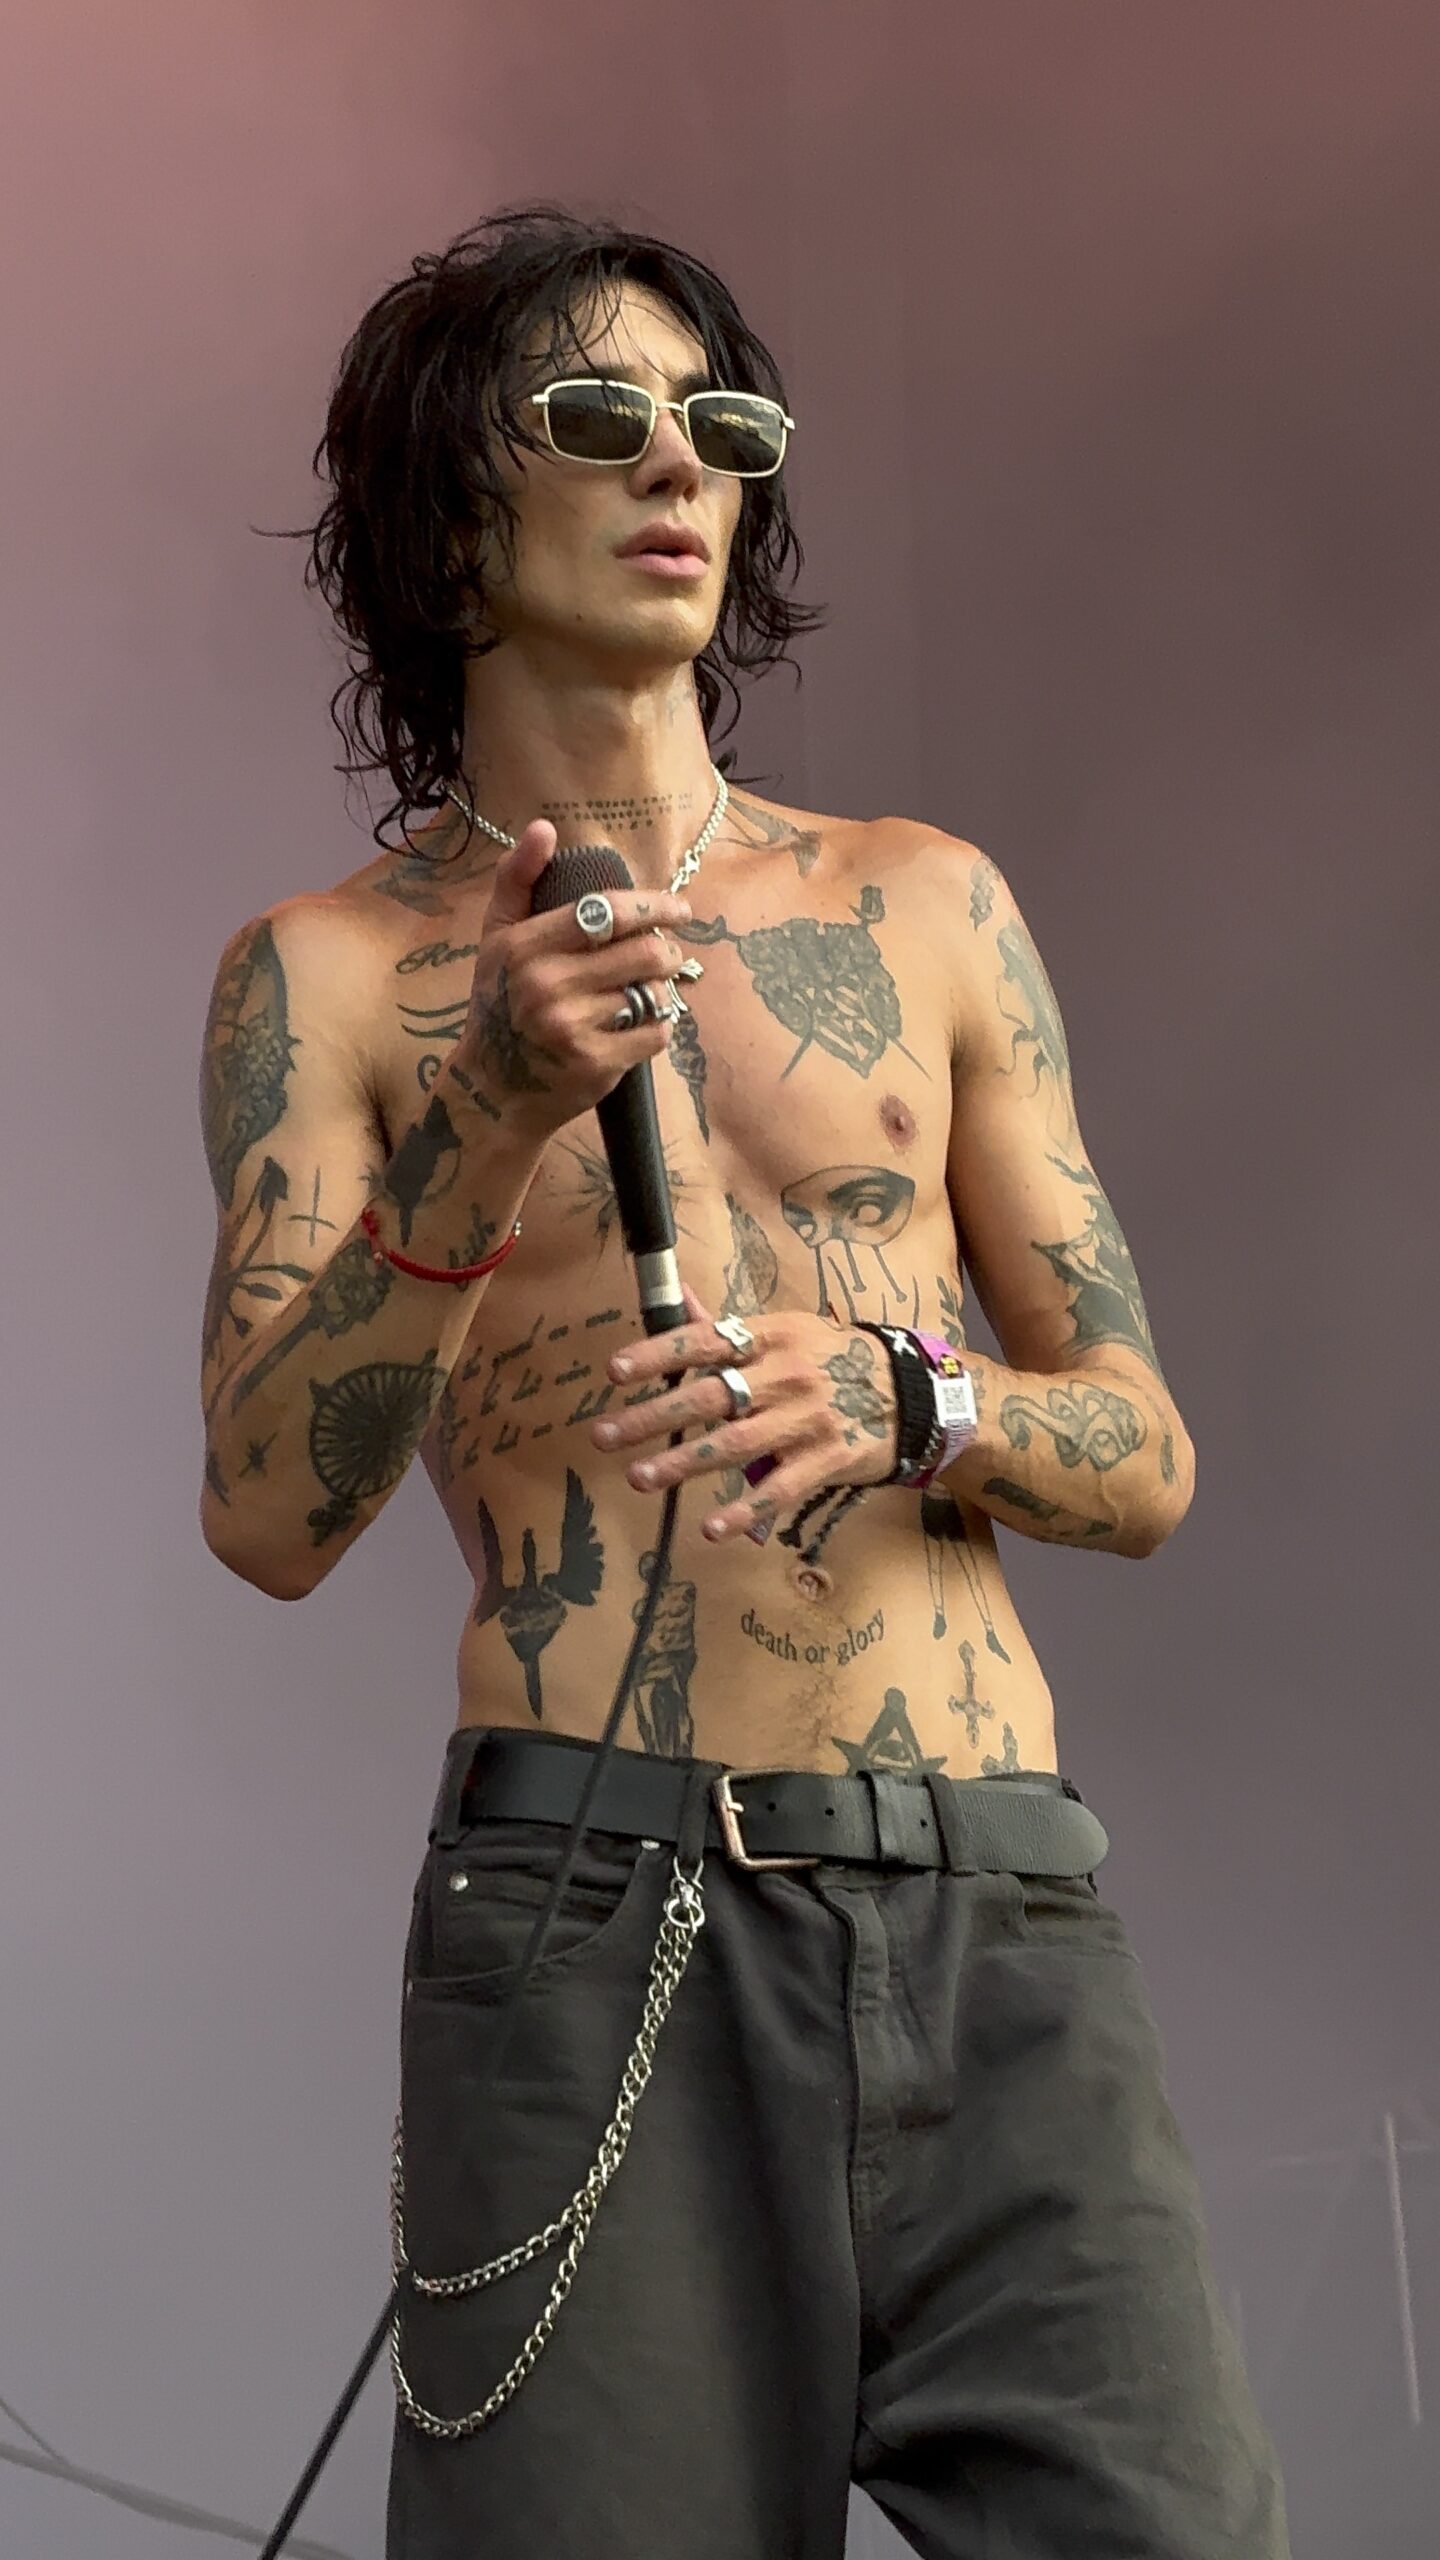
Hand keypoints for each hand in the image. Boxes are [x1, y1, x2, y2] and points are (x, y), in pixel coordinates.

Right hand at [456, 819, 692, 1131]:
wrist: (493, 1089)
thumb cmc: (500, 1004)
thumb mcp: (497, 938)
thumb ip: (517, 879)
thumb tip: (543, 827)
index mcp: (525, 947)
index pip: (607, 912)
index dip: (653, 905)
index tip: (679, 908)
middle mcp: (547, 985)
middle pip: (643, 952)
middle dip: (667, 950)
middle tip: (667, 953)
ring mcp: (572, 1028)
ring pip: (653, 992)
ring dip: (664, 988)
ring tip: (653, 987)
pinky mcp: (596, 1065)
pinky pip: (656, 1033)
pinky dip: (660, 1025)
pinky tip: (645, 1022)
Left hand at [591, 1286, 898, 1542]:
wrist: (913, 1394)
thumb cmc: (835, 1359)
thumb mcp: (787, 1330)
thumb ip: (728, 1325)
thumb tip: (676, 1295)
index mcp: (772, 1336)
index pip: (705, 1340)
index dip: (658, 1354)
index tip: (614, 1371)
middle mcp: (788, 1374)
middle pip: (710, 1396)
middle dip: (652, 1417)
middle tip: (604, 1435)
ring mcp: (809, 1420)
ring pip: (735, 1445)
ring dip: (683, 1464)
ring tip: (639, 1477)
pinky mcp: (829, 1460)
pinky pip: (780, 1490)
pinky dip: (746, 1512)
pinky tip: (711, 1529)